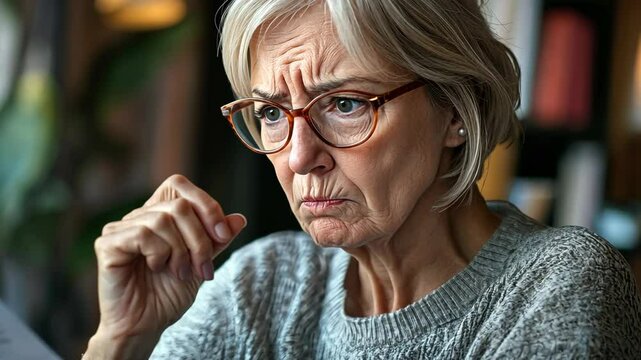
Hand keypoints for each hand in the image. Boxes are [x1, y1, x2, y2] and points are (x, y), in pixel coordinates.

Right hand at [86, 175, 245, 358]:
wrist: (145, 326)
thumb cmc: (168, 295)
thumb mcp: (202, 263)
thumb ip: (217, 240)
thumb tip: (239, 218)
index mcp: (158, 215)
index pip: (179, 185)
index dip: (206, 205)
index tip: (223, 236)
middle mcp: (138, 217)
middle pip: (179, 205)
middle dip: (200, 238)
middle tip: (202, 267)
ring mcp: (119, 228)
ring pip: (163, 220)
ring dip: (181, 251)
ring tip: (179, 272)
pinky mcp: (107, 244)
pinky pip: (141, 234)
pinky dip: (159, 253)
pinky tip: (156, 268)